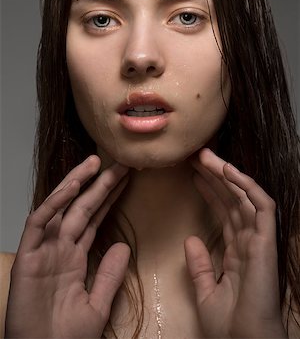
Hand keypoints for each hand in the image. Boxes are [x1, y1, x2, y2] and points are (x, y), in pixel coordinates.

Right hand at [5, 156, 129, 337]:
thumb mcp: (97, 305)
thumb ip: (109, 275)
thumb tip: (122, 245)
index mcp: (74, 258)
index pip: (94, 220)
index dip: (109, 199)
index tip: (126, 180)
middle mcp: (59, 249)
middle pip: (82, 208)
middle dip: (100, 185)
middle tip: (120, 164)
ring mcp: (43, 251)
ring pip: (60, 208)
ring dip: (77, 184)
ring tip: (96, 163)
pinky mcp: (28, 257)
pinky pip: (39, 223)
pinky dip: (54, 204)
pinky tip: (71, 187)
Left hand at [185, 148, 286, 338]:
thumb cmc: (229, 327)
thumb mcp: (205, 292)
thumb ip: (200, 266)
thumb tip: (191, 240)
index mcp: (237, 251)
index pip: (224, 211)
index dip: (210, 191)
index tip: (192, 174)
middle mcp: (249, 240)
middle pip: (232, 199)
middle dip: (215, 175)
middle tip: (196, 156)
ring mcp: (258, 239)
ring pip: (244, 196)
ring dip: (226, 174)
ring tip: (206, 156)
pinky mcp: (266, 241)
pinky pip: (262, 207)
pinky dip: (247, 186)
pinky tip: (229, 170)